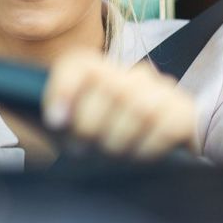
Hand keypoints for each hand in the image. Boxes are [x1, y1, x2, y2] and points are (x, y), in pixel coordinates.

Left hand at [42, 49, 197, 158]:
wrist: (147, 158)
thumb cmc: (97, 144)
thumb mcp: (68, 130)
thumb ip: (53, 117)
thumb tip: (38, 115)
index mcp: (97, 70)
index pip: (79, 64)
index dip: (65, 89)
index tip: (56, 122)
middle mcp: (129, 73)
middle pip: (110, 87)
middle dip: (91, 124)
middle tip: (82, 149)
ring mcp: (160, 89)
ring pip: (139, 107)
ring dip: (120, 139)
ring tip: (109, 155)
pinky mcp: (184, 112)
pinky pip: (167, 126)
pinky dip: (148, 147)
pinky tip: (138, 158)